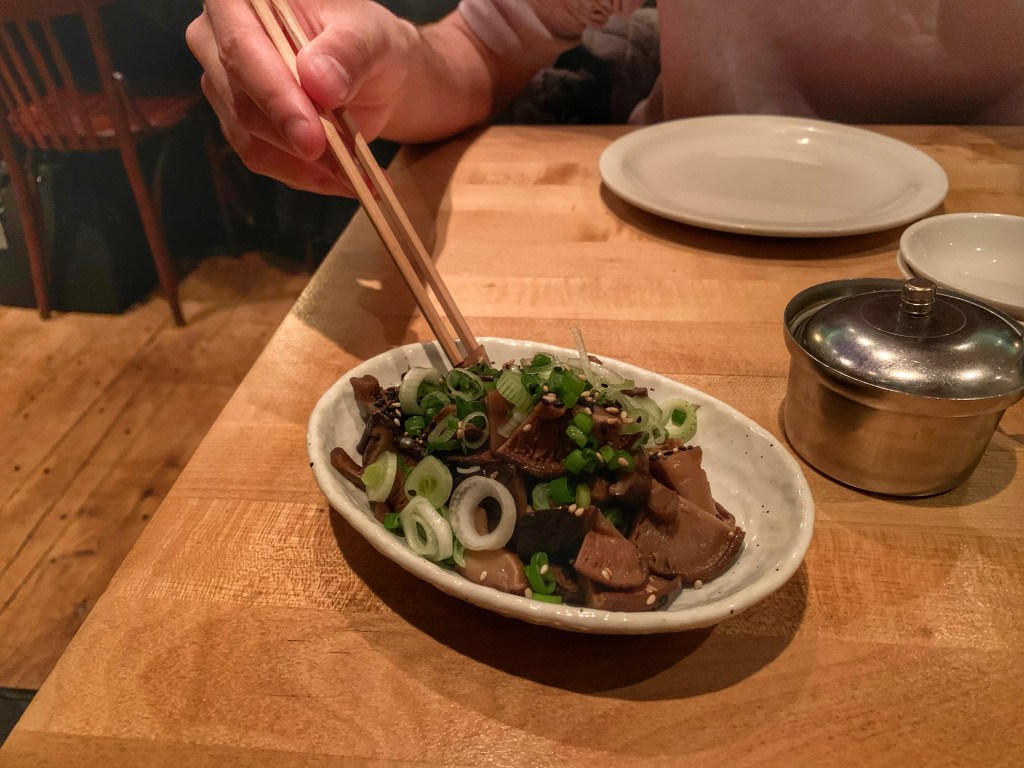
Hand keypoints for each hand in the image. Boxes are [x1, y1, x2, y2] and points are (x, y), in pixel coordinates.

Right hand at [187, 0, 419, 195]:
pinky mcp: (239, 126)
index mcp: (239, 0)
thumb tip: (319, 82)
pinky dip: (308, 176)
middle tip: (345, 166)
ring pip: (250, 138)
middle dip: (293, 138)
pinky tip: (346, 179)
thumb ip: (348, 52)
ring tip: (359, 173)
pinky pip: (263, 161)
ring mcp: (224, 86)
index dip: (275, 96)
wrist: (374, 75)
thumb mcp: (371, 37)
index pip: (242, 47)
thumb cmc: (367, 43)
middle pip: (241, 100)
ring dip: (308, 165)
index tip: (311, 137)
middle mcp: (218, 39)